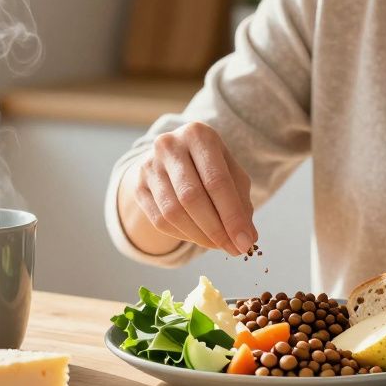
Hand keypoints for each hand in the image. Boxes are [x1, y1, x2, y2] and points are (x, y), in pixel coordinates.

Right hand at [126, 122, 256, 255]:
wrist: (175, 156)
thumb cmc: (211, 166)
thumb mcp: (232, 174)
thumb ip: (241, 203)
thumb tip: (247, 239)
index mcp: (198, 135)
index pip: (216, 181)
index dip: (232, 216)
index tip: (245, 243)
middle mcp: (169, 145)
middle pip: (192, 197)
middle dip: (216, 230)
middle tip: (234, 250)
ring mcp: (149, 165)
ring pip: (173, 212)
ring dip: (200, 236)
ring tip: (219, 245)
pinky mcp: (138, 186)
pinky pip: (160, 221)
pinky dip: (183, 235)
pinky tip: (200, 238)